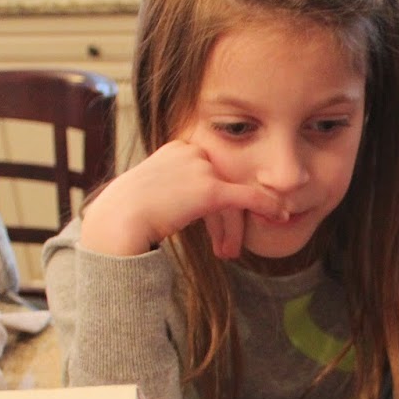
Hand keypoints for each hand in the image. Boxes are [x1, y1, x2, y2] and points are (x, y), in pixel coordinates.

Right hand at [79, 139, 282, 259]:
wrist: (118, 220)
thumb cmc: (128, 213)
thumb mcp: (153, 192)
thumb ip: (177, 189)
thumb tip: (188, 201)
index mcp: (179, 147)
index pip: (211, 171)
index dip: (218, 202)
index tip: (219, 224)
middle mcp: (192, 151)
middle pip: (224, 183)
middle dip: (228, 218)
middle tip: (228, 245)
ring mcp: (201, 168)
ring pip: (233, 197)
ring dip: (234, 228)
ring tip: (229, 252)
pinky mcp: (209, 189)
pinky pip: (247, 196)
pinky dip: (267, 204)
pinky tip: (281, 213)